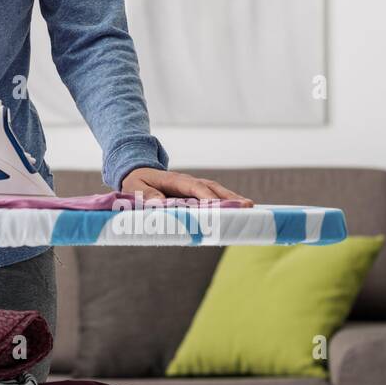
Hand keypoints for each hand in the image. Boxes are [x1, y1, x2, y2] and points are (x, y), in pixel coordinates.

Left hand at [120, 167, 253, 205]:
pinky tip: (238, 211)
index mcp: (174, 180)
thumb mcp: (136, 189)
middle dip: (229, 196)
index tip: (218, 205)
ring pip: (216, 191)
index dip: (206, 196)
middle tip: (247, 206)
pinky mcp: (195, 194)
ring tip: (249, 208)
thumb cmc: (137, 182)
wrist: (137, 173)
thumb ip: (147, 196)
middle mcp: (188, 182)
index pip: (194, 187)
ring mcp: (193, 187)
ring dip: (232, 199)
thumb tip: (160, 203)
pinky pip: (213, 197)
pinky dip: (226, 202)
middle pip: (211, 187)